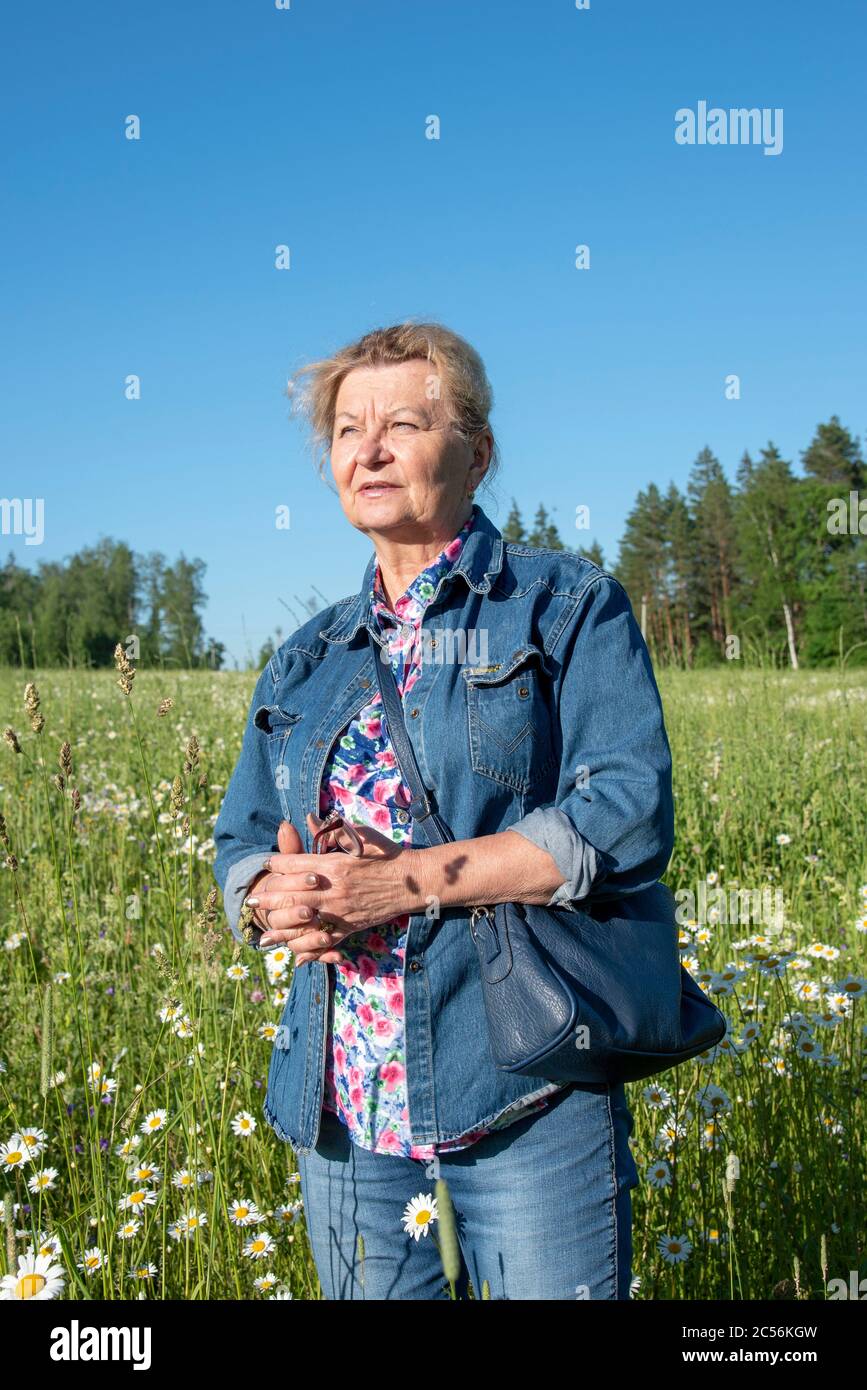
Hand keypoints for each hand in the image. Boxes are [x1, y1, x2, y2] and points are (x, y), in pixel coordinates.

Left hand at [246, 813, 405, 964]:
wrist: (413, 881)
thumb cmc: (388, 854)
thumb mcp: (362, 835)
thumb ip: (333, 830)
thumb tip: (309, 819)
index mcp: (335, 864)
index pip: (296, 864)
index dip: (278, 864)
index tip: (266, 864)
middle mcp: (334, 889)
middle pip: (293, 894)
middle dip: (269, 899)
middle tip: (251, 903)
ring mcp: (341, 910)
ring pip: (305, 920)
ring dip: (281, 927)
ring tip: (262, 933)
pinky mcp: (351, 926)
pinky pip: (326, 939)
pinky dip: (310, 948)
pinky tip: (295, 954)